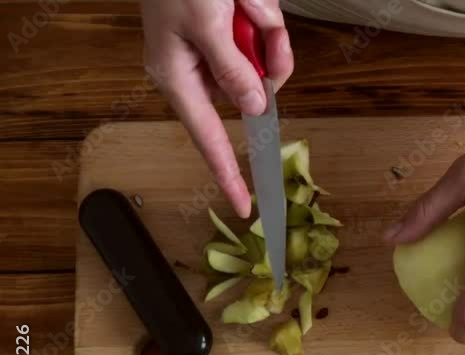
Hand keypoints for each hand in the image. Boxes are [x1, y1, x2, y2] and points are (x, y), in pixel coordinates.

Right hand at [141, 0, 293, 217]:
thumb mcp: (204, 23)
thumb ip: (232, 68)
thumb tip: (253, 108)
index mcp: (177, 76)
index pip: (208, 137)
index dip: (228, 171)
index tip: (245, 204)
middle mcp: (198, 69)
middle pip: (254, 93)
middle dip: (266, 56)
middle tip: (247, 15)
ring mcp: (221, 51)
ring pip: (268, 61)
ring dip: (265, 29)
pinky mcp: (236, 33)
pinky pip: (268, 37)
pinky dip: (265, 15)